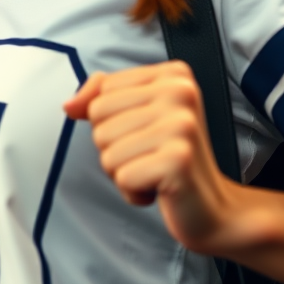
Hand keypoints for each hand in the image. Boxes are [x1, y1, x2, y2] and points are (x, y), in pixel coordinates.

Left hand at [65, 61, 240, 253]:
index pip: (103, 90)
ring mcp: (182, 124)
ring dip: (123, 172)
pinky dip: (133, 192)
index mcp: (173, 74)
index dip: (112, 121)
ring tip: (155, 172)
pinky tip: (161, 189)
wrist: (214, 209)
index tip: (145, 133)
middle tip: (151, 156)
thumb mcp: (138, 116)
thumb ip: (101, 97)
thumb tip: (69, 105)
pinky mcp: (179, 159)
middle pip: (100, 118)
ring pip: (106, 150)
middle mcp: (181, 91)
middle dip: (114, 147)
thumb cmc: (169, 159)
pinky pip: (122, 176)